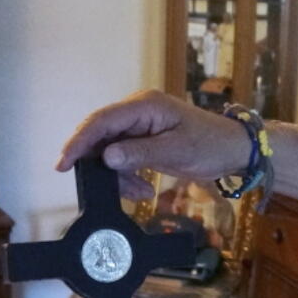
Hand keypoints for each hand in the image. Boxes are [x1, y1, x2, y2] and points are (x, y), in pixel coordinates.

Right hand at [56, 90, 250, 199]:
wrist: (233, 150)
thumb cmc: (211, 144)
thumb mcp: (178, 151)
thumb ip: (141, 153)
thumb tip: (107, 157)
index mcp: (145, 105)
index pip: (102, 120)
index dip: (79, 141)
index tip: (63, 163)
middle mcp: (137, 112)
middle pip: (101, 135)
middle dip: (96, 162)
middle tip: (94, 187)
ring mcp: (139, 127)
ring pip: (110, 151)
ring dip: (118, 175)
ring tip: (139, 192)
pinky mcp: (143, 142)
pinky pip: (123, 159)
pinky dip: (128, 177)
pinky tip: (144, 190)